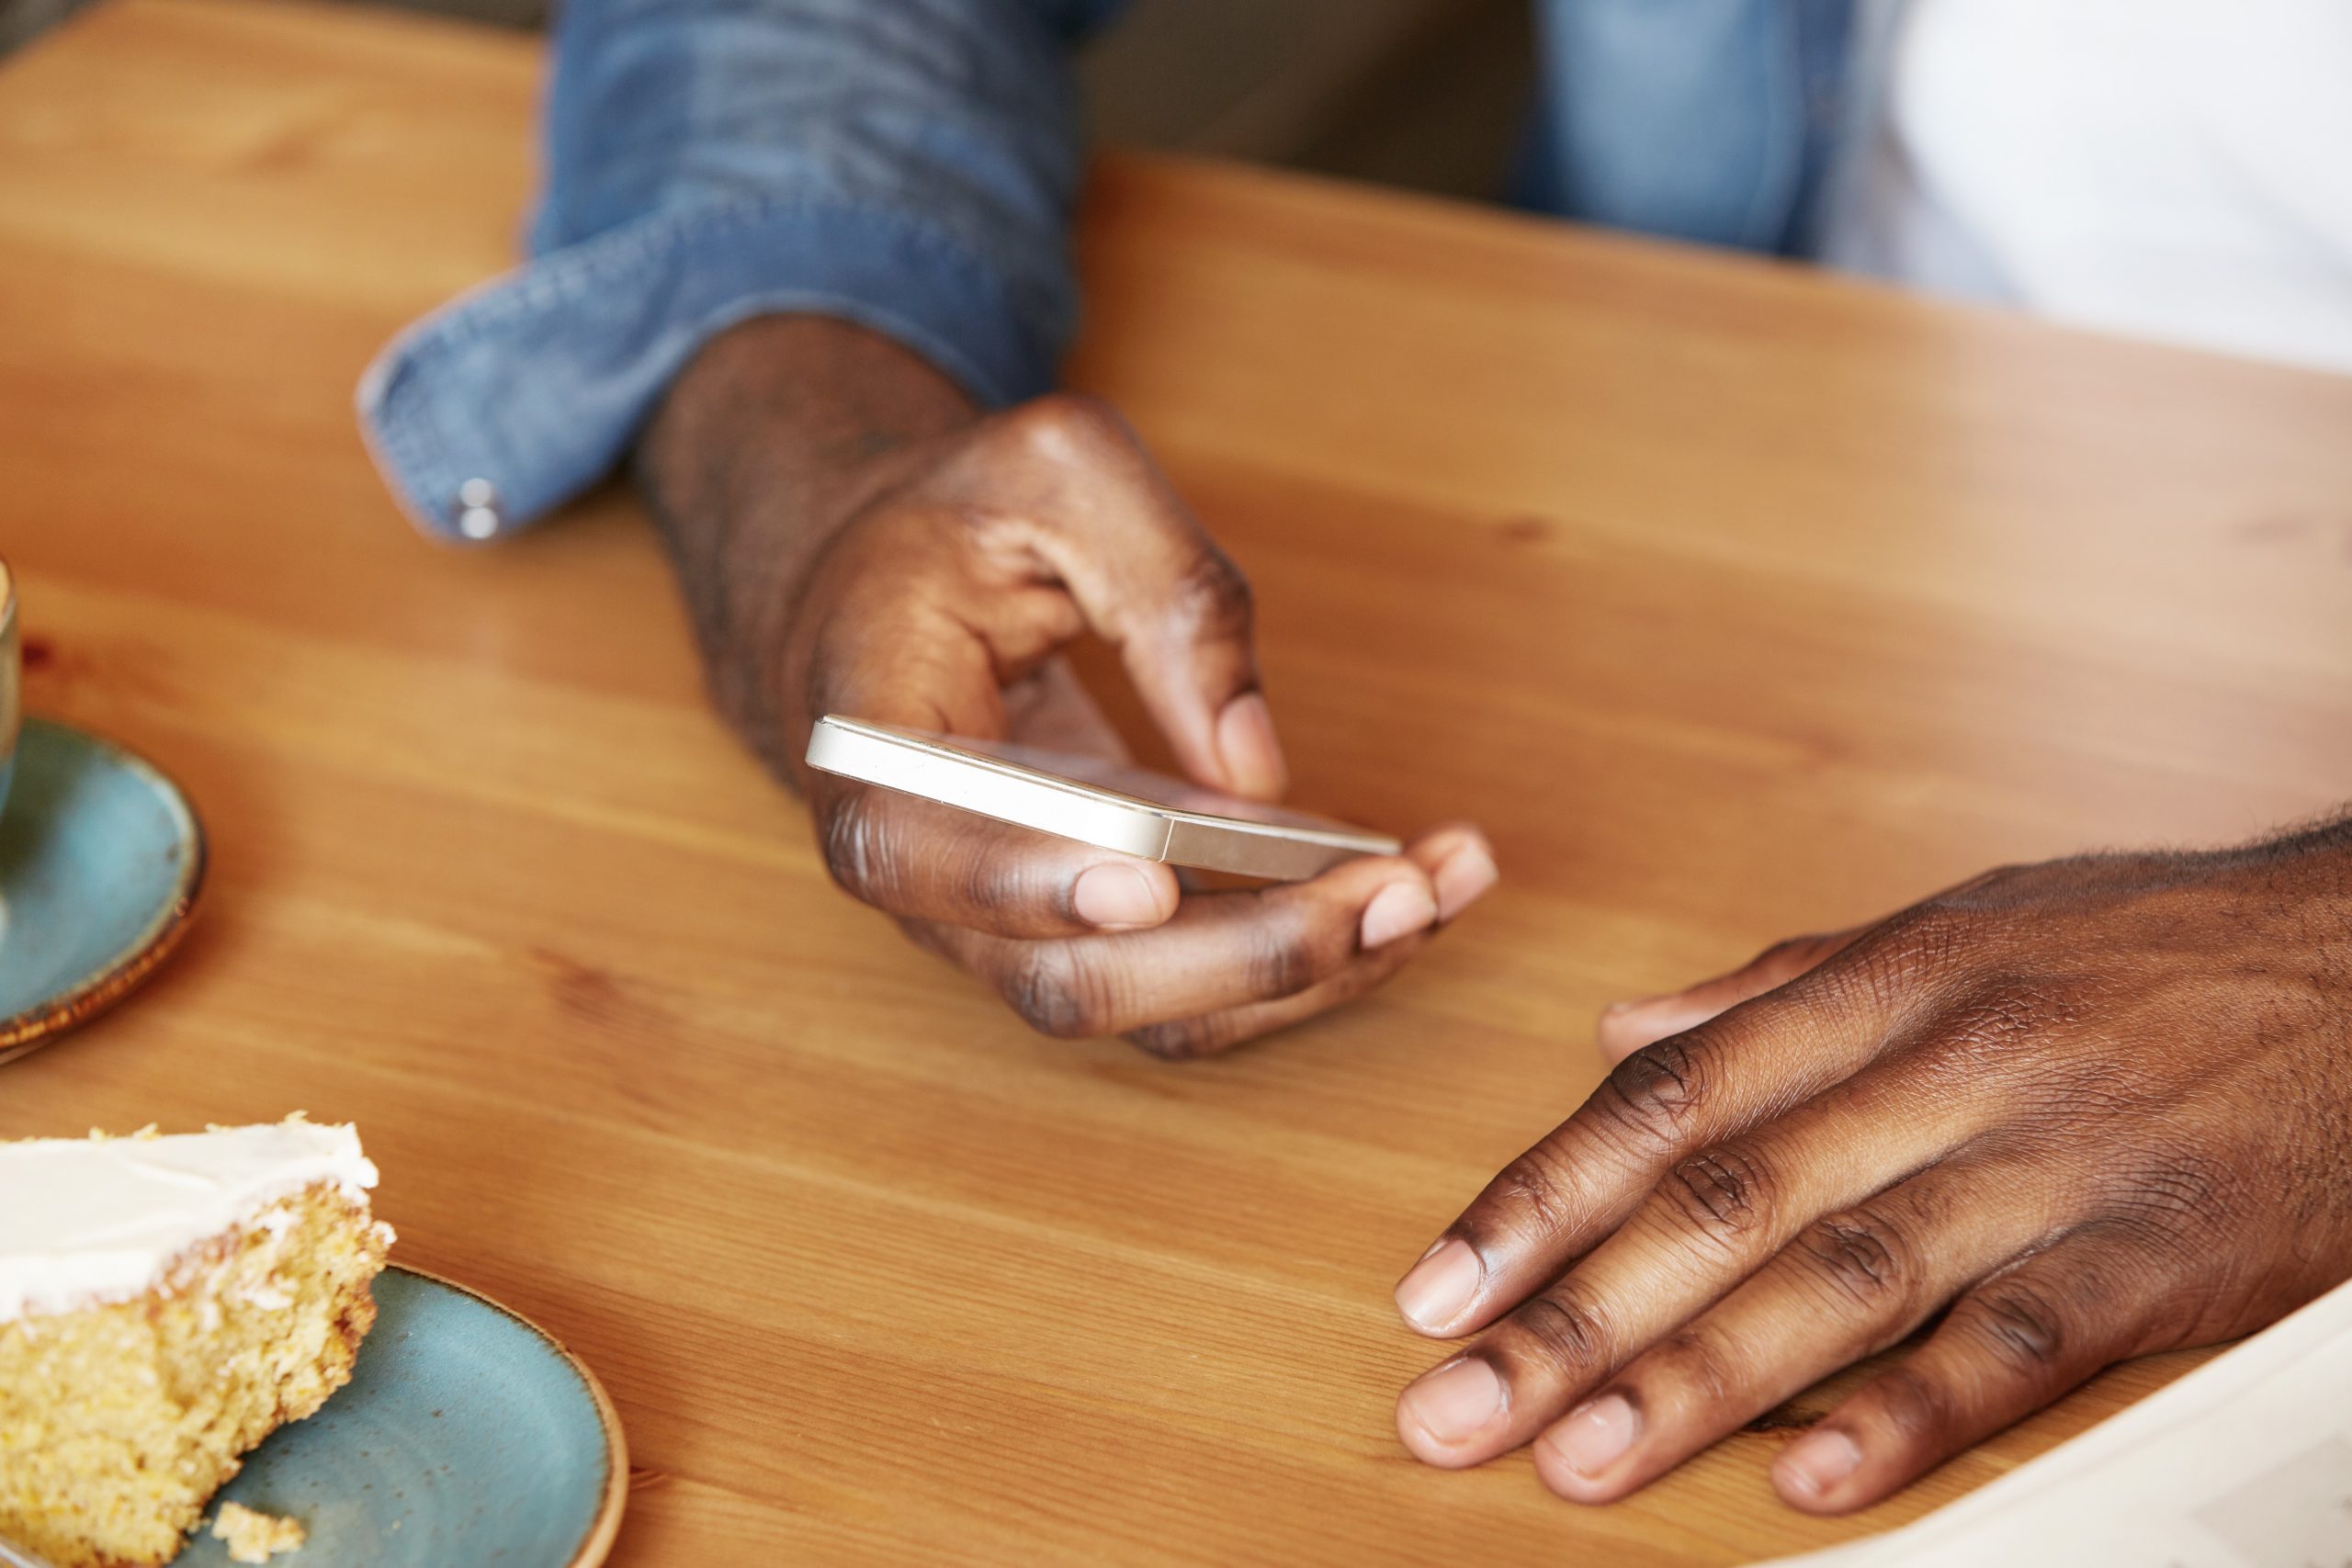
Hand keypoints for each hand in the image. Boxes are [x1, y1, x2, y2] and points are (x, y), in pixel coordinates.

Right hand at [638, 316, 1493, 1053]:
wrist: (880, 590)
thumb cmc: (951, 521)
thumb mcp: (1052, 473)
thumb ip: (1163, 584)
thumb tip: (1252, 767)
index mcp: (866, 746)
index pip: (917, 853)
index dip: (1030, 882)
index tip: (1153, 873)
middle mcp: (925, 876)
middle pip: (1069, 982)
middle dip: (1243, 955)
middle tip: (1389, 892)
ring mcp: (1006, 926)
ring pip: (1152, 1016)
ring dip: (1307, 973)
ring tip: (1439, 886)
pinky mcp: (1090, 932)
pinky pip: (1197, 985)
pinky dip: (1311, 955)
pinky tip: (1415, 883)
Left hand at [1390, 819, 2351, 1509]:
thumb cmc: (2146, 949)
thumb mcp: (1956, 928)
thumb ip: (1779, 985)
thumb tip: (1626, 1024)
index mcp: (1886, 985)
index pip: (1670, 1097)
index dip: (1541, 1196)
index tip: (1440, 1285)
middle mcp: (1949, 1067)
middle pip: (1723, 1198)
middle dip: (1572, 1313)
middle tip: (1454, 1404)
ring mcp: (2053, 1164)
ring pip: (1843, 1277)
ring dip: (1696, 1380)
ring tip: (1578, 1458)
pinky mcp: (2160, 1255)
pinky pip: (2021, 1344)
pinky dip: (1913, 1415)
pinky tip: (1811, 1479)